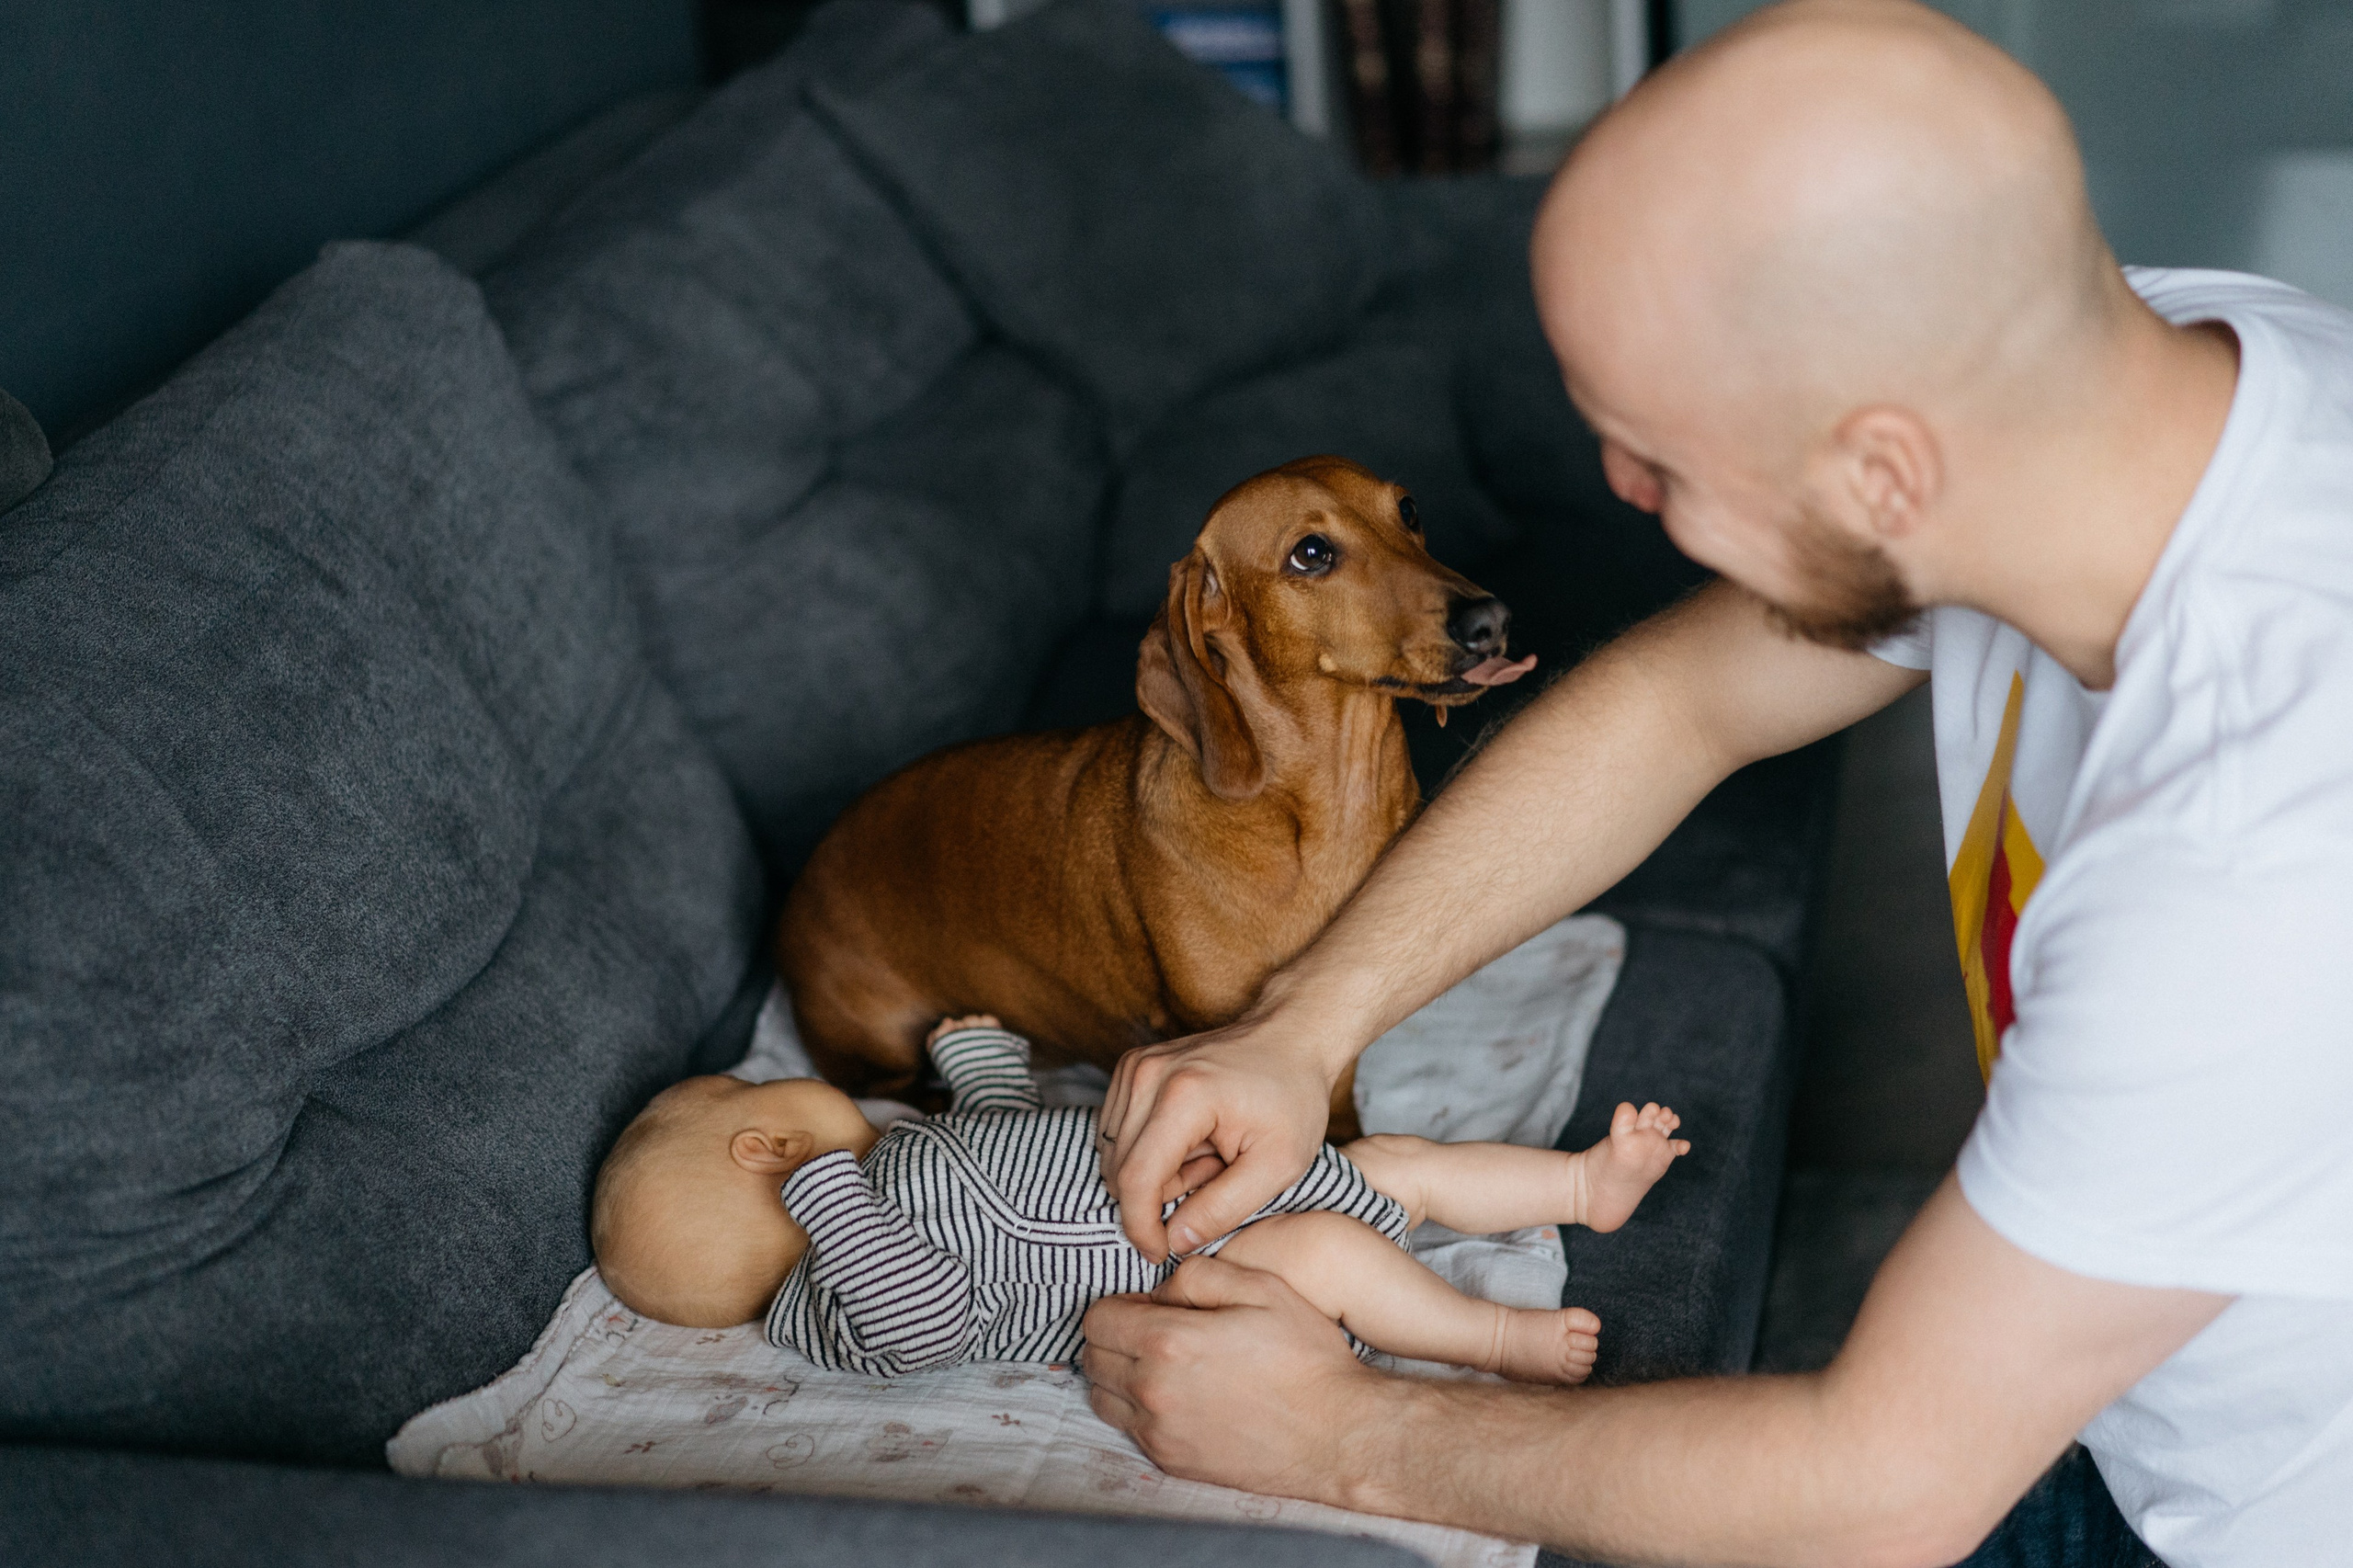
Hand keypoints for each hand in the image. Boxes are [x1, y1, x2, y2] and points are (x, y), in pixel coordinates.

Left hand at [1082, 1254, 1383, 1501]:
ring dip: (1119, 1377)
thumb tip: (1159, 1291)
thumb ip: (1198, 1275)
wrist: (1337, 1436)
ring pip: (1102, 1398)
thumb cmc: (1306, 1360)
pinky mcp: (1171, 1463)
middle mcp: (1152, 1391)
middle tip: (1155, 1332)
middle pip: (1092, 1358)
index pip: (1097, 1319)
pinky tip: (1180, 1399)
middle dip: (1114, 1338)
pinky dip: (1140, 1412)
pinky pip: (1130, 1430)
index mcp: (1168, 1342)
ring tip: (1162, 1367)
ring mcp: (1159, 1433)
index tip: (1149, 1307)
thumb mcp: (1262, 1288)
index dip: (1119, 1305)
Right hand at [1100, 1014, 1340, 1260]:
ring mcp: (1135, 1066)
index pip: (1136, 1179)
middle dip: (1161, 1195)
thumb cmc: (1292, 1099)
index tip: (1160, 1253)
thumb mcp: (1279, 1166)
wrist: (1292, 1037)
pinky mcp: (1132, 1068)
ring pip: (1115, 1154)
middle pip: (1119, 1169)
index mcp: (1184, 1096)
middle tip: (1217, 1179)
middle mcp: (1148, 1074)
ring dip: (1156, 1173)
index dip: (1141, 1227)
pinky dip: (1151, 1151)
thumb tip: (1174, 1241)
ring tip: (1211, 1158)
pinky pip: (1119, 1133)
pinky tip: (1194, 1142)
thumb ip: (1223, 1209)